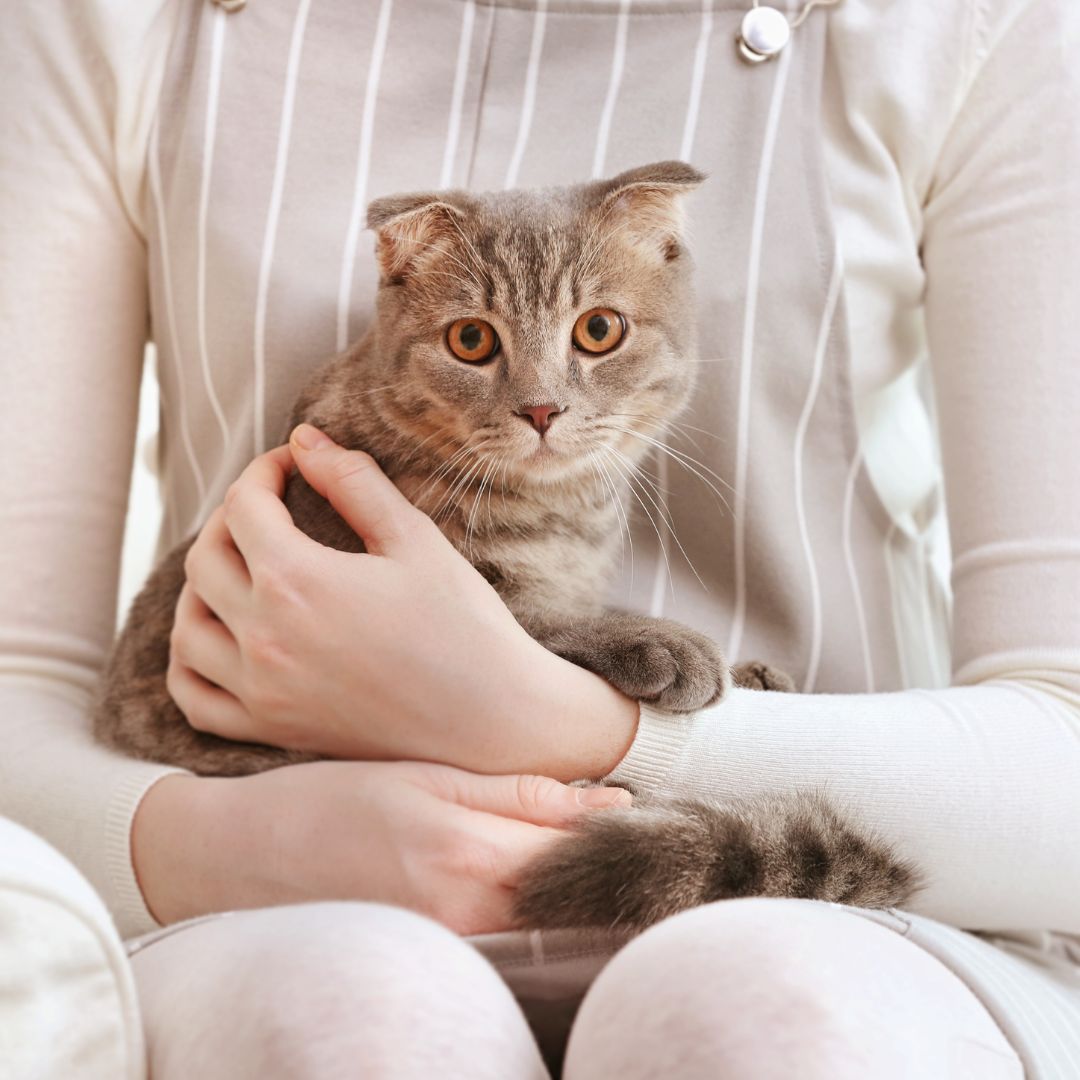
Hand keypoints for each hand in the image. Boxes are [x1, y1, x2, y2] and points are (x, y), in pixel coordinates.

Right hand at [132, 761, 631, 933]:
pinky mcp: (432, 956)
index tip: (648, 812)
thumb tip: (604, 802)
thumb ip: (514, 793)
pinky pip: (508, 938)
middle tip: (635, 832)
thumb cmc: (328, 799)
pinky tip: (539, 886)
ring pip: (544, 918)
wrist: (241, 856)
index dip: (616, 828)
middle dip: (606, 862)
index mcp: (464, 848)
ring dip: (575, 888)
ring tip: (593, 855)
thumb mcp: (423, 776)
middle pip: (568, 889)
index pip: (573, 843)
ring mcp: (448, 941)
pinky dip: (535, 912)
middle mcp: (463, 906)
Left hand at [167, 425, 638, 779]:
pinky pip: (194, 697)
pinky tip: (219, 639)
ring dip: (201, 586)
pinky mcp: (271, 729)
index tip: (291, 464)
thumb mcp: (415, 540)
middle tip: (271, 507)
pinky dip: (189, 662)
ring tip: (239, 568)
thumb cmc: (464, 627)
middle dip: (232, 518)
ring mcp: (261, 691)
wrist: (491, 720)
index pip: (245, 506)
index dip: (264, 471)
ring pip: (187, 627)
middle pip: (205, 558)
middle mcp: (264, 637)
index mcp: (297, 581)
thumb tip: (305, 439)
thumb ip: (354, 482)